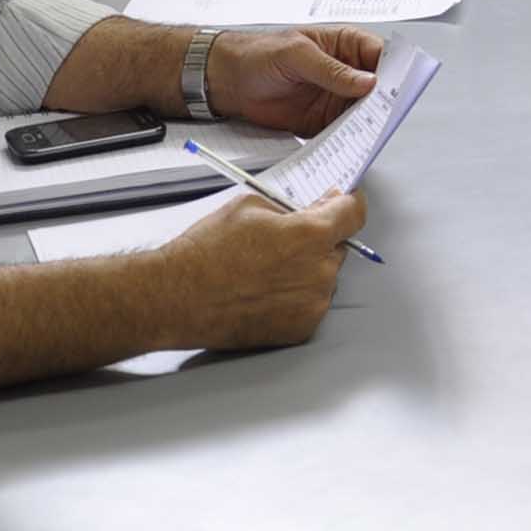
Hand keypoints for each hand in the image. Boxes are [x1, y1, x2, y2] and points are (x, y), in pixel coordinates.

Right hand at [157, 188, 367, 349]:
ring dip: (306, 269)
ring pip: (323, 277)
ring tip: (265, 270)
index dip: (348, 202)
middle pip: (337, 246)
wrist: (177, 298)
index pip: (354, 213)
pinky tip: (265, 292)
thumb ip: (292, 207)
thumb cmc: (205, 252)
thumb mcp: (249, 206)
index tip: (344, 201)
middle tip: (283, 239)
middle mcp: (319, 272)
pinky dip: (296, 296)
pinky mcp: (301, 329)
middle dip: (318, 239)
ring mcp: (312, 305)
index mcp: (310, 235)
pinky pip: (311, 304)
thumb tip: (314, 209)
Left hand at [207, 26, 382, 133]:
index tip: (399, 84)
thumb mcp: (297, 55)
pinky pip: (344, 131)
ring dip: (369, 121)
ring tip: (372, 130)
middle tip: (388, 111)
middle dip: (385, 99)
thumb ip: (332, 70)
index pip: (380, 54)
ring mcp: (337, 97)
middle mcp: (346, 72)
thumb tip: (366, 81)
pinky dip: (350, 138)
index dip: (393, 68)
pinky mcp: (324, 120)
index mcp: (344, 45)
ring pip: (365, 111)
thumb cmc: (259, 54)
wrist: (230, 81)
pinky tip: (352, 142)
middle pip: (378, 87)